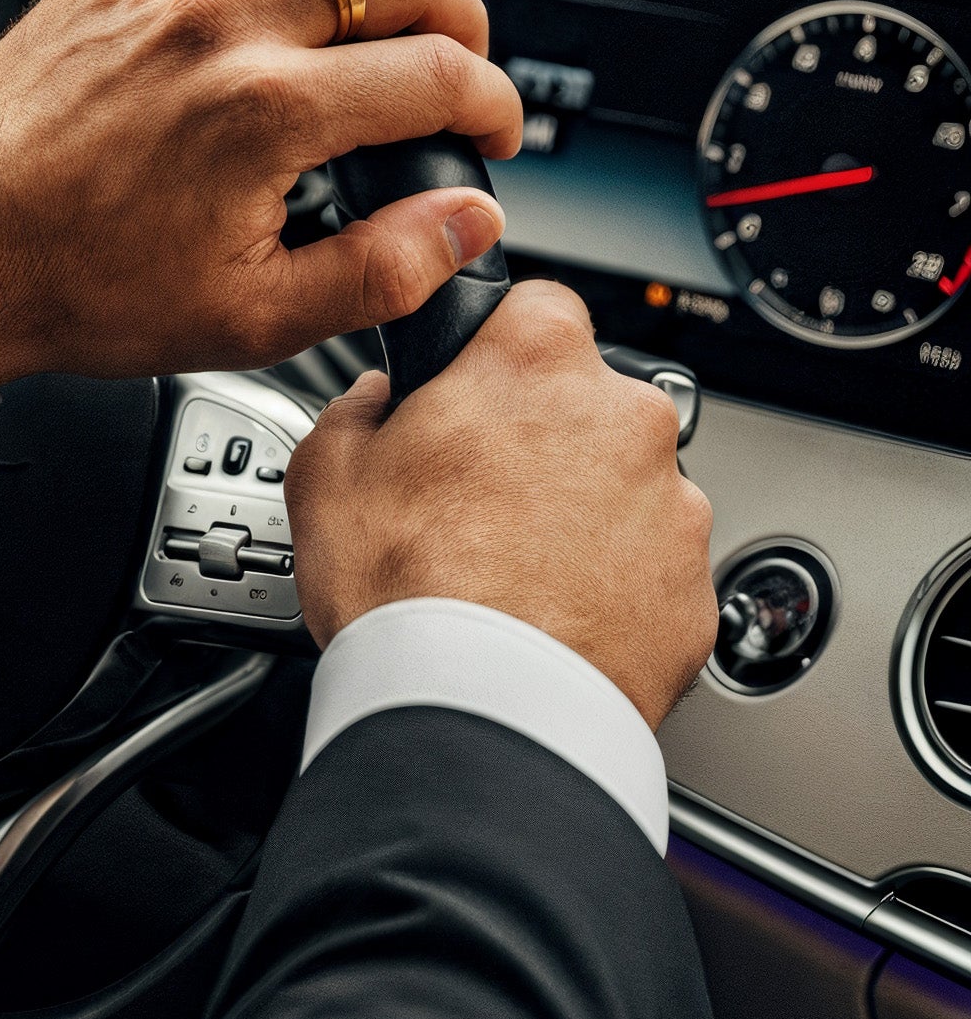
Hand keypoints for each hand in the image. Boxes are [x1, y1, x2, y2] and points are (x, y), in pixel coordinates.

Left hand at [0, 0, 523, 383]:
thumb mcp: (251, 318)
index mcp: (267, 112)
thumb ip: (379, 269)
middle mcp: (222, 22)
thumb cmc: (85, 285)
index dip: (493, 105)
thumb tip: (467, 218)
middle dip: (459, 16)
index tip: (486, 131)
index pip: (439, 75)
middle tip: (454, 64)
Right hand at [286, 281, 717, 727]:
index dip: (495, 350)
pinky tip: (546, 616)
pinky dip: (609, 586)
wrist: (476, 714)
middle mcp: (625, 419)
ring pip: (623, 488)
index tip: (472, 390)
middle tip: (473, 498)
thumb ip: (357, 407)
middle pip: (583, 402)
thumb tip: (377, 402)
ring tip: (507, 572)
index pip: (536, 305)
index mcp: (536, 363)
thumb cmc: (406, 588)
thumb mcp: (323, 469)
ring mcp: (673, 508)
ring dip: (578, 513)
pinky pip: (649, 569)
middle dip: (538, 439)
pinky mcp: (694, 592)